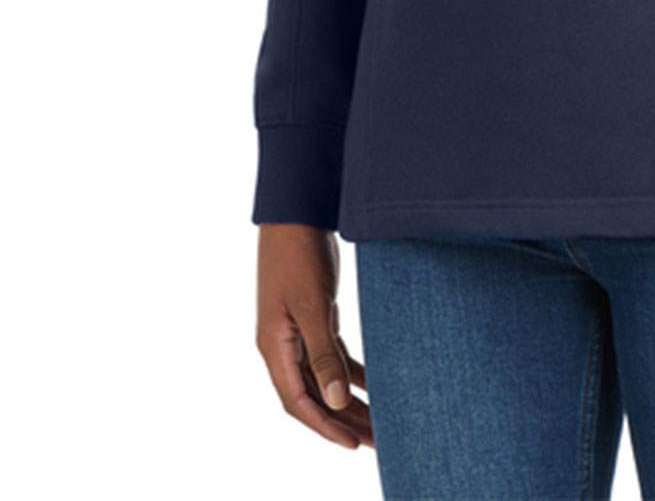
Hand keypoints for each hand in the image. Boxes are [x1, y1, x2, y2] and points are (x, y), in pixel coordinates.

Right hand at [255, 223, 374, 450]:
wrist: (296, 211)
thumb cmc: (299, 253)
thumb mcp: (312, 305)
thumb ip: (323, 352)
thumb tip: (338, 400)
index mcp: (274, 347)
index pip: (298, 402)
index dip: (325, 426)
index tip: (354, 444)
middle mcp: (283, 345)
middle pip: (314, 396)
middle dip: (343, 421)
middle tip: (378, 442)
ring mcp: (297, 331)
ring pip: (325, 378)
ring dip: (350, 400)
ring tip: (380, 423)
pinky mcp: (313, 315)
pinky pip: (332, 354)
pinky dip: (350, 371)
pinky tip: (373, 385)